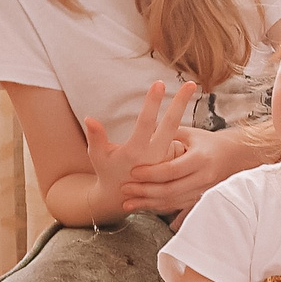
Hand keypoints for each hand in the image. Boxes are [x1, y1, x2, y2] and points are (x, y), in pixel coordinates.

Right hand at [83, 82, 197, 207]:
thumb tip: (89, 118)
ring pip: (176, 132)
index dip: (153, 102)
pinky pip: (177, 142)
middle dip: (180, 103)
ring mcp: (165, 160)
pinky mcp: (171, 164)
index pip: (146, 122)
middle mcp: (154, 155)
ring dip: (181, 111)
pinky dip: (176, 129)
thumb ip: (95, 138)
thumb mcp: (97, 157)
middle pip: (171, 125)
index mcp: (135, 151)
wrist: (122, 198)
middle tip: (191, 84)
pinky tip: (173, 120)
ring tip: (188, 89)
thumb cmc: (107, 171)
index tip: (159, 83)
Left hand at [120, 122, 257, 214]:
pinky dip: (160, 208)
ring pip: (173, 202)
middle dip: (145, 191)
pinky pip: (178, 207)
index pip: (172, 170)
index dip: (151, 173)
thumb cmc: (207, 142)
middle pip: (170, 190)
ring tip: (129, 202)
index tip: (133, 172)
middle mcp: (203, 177)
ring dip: (149, 203)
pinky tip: (144, 207)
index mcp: (200, 158)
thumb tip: (143, 129)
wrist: (234, 156)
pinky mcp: (201, 199)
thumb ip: (168, 133)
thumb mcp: (190, 133)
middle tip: (125, 189)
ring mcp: (203, 191)